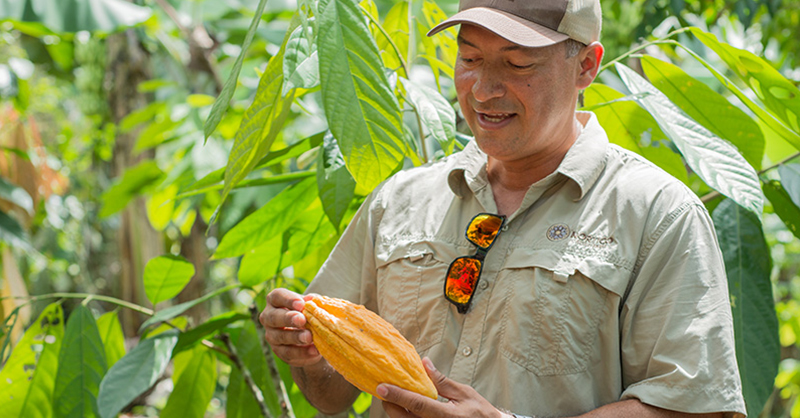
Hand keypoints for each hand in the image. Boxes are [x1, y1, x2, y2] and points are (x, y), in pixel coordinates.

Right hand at [259, 288, 321, 366]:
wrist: (312, 336)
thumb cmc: (309, 313)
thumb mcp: (311, 306)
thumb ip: (312, 303)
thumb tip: (312, 299)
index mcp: (275, 301)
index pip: (277, 296)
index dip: (288, 299)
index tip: (301, 304)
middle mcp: (268, 317)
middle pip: (273, 317)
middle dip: (288, 318)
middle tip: (302, 320)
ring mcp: (271, 335)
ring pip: (279, 337)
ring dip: (295, 337)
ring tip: (309, 337)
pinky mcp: (278, 351)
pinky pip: (287, 353)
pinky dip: (302, 352)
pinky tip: (314, 350)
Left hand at [377, 357, 505, 417]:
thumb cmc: (480, 413)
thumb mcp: (463, 393)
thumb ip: (440, 381)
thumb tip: (424, 363)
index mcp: (446, 415)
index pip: (417, 404)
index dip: (398, 395)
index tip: (381, 387)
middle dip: (390, 404)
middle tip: (384, 390)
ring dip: (397, 412)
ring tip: (393, 398)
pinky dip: (406, 417)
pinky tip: (405, 408)